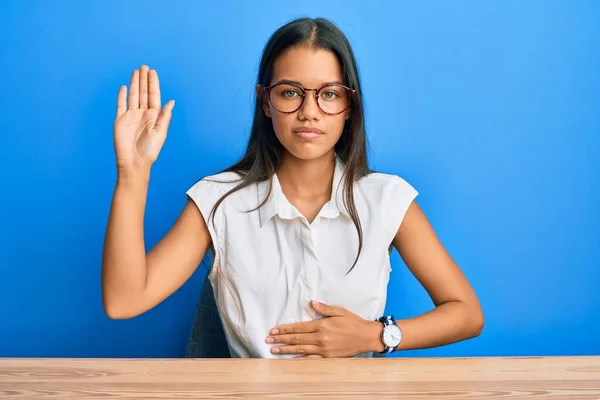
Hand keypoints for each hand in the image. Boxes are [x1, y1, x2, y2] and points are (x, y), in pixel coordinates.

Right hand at [113, 65, 174, 170]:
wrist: (133, 161)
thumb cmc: (149, 150)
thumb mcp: (160, 132)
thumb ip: (164, 116)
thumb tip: (171, 102)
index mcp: (154, 116)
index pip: (153, 96)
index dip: (153, 84)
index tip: (153, 72)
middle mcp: (143, 114)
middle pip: (143, 93)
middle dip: (144, 80)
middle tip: (144, 66)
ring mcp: (131, 116)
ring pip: (133, 96)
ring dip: (134, 84)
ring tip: (136, 71)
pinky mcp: (120, 120)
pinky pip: (121, 105)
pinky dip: (122, 96)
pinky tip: (124, 87)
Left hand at [266, 300, 383, 357]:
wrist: (367, 337)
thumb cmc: (354, 322)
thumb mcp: (340, 311)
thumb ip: (324, 308)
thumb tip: (311, 303)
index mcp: (322, 325)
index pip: (299, 327)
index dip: (285, 329)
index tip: (274, 330)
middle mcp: (320, 338)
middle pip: (296, 338)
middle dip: (281, 339)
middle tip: (268, 339)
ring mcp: (323, 349)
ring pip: (300, 349)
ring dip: (286, 349)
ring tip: (273, 350)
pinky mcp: (328, 357)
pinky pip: (310, 359)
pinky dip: (299, 360)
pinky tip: (290, 361)